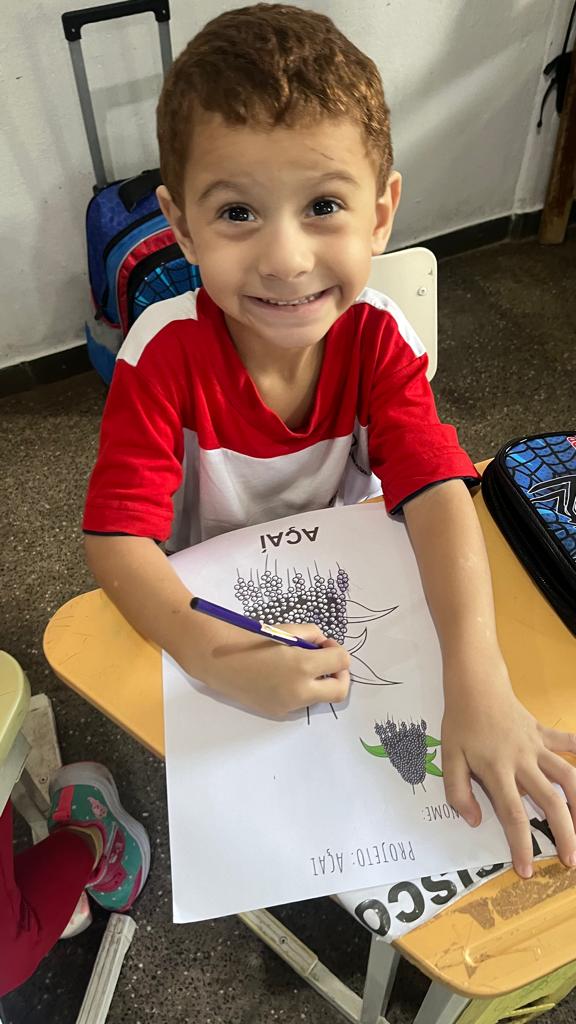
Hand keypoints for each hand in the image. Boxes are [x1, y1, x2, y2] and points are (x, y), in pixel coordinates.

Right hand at [188, 622, 350, 717]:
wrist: (218, 659)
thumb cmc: (251, 638)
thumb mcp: (287, 629)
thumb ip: (312, 636)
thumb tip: (323, 646)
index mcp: (304, 666)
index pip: (341, 661)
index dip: (337, 649)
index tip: (325, 643)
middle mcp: (300, 691)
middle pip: (340, 690)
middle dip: (341, 675)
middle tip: (329, 662)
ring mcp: (289, 705)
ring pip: (320, 698)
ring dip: (320, 683)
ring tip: (301, 667)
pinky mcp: (277, 711)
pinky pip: (300, 702)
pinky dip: (301, 690)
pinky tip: (284, 677)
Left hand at [441, 653, 575, 877]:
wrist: (475, 685)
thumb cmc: (461, 724)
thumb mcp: (449, 758)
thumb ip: (458, 792)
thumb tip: (475, 821)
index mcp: (497, 771)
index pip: (512, 814)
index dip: (521, 845)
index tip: (527, 870)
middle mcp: (523, 761)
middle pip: (551, 801)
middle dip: (565, 834)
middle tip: (570, 862)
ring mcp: (537, 746)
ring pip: (569, 776)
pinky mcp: (544, 733)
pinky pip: (569, 743)